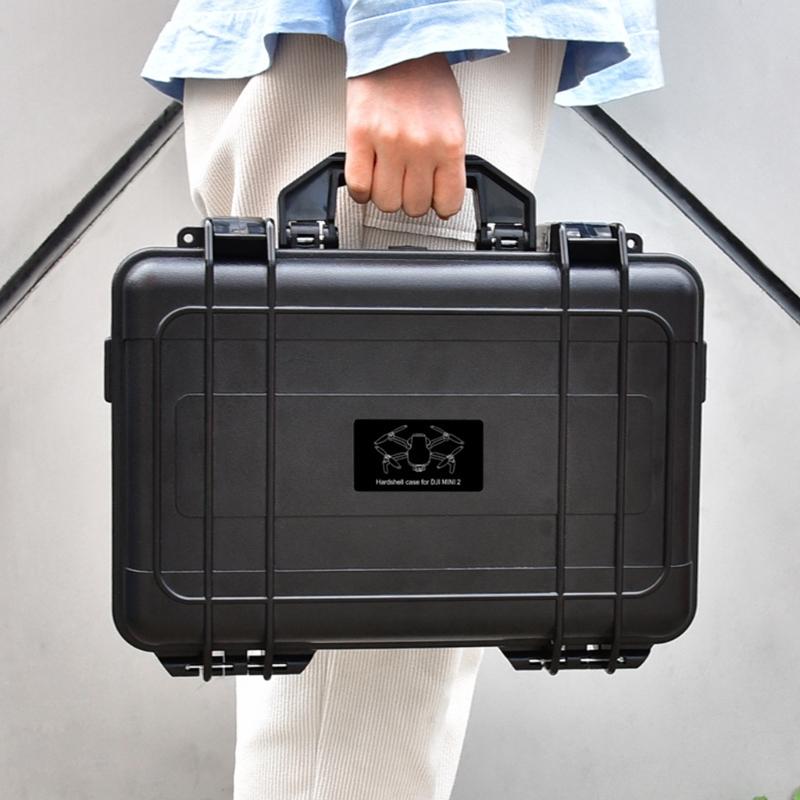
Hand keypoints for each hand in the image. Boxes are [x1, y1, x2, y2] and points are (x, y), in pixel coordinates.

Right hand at [345, 52, 466, 219]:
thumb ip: (446, 160)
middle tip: (407, 184)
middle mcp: (421, 146)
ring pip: (386, 202)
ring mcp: (389, 143)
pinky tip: (366, 178)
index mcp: (449, 143)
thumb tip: (438, 192)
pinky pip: (359, 187)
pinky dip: (361, 191)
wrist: (397, 44)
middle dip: (410, 199)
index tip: (432, 200)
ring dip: (385, 196)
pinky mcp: (360, 136)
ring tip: (386, 179)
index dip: (438, 206)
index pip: (448, 203)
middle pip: (414, 206)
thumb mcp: (451, 122)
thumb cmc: (425, 79)